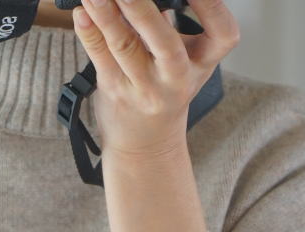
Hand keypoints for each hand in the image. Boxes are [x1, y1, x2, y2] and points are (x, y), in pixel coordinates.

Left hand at [71, 0, 238, 158]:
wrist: (146, 144)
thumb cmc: (165, 91)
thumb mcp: (184, 60)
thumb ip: (169, 25)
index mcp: (202, 62)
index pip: (222, 33)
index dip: (212, 5)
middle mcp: (177, 79)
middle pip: (165, 44)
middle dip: (144, 12)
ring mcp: (144, 89)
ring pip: (125, 46)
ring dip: (107, 14)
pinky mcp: (115, 91)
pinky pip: (99, 57)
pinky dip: (88, 32)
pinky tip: (82, 13)